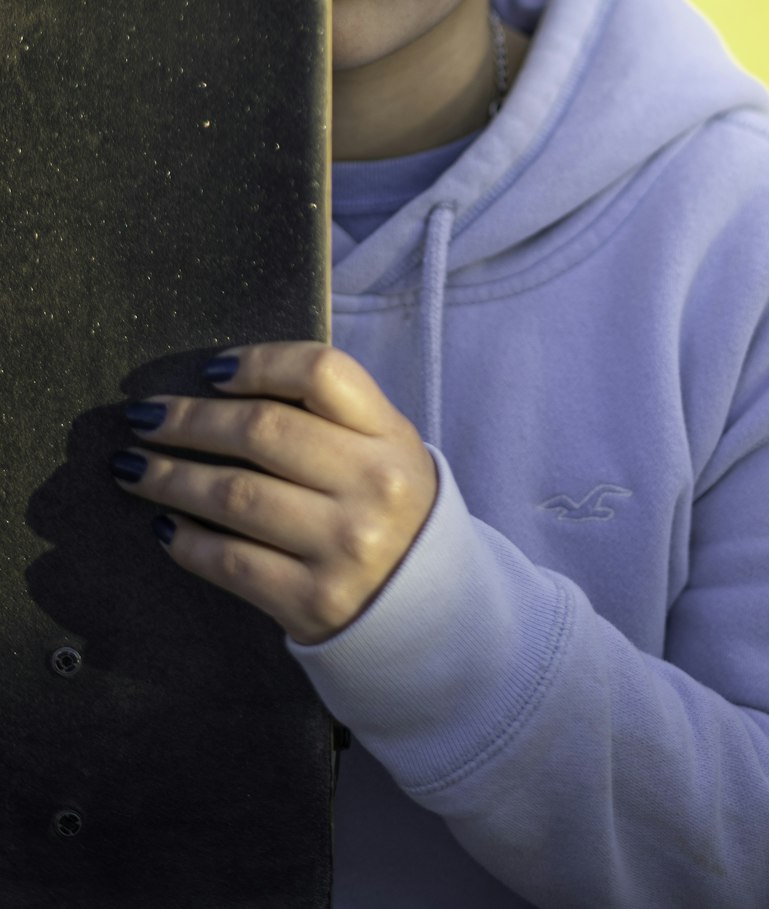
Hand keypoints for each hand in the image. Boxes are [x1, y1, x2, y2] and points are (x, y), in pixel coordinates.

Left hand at [111, 343, 438, 644]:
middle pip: (262, 431)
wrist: (430, 611)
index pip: (321, 373)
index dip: (258, 363)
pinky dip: (187, 541)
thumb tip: (223, 388)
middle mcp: (373, 488)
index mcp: (392, 438)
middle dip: (189, 420)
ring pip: (235, 495)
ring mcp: (344, 548)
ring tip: (133, 467)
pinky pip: (231, 562)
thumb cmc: (390, 513)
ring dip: (170, 477)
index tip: (211, 370)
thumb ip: (328, 416)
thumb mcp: (386, 450)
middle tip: (143, 417)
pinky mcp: (313, 602)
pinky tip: (164, 525)